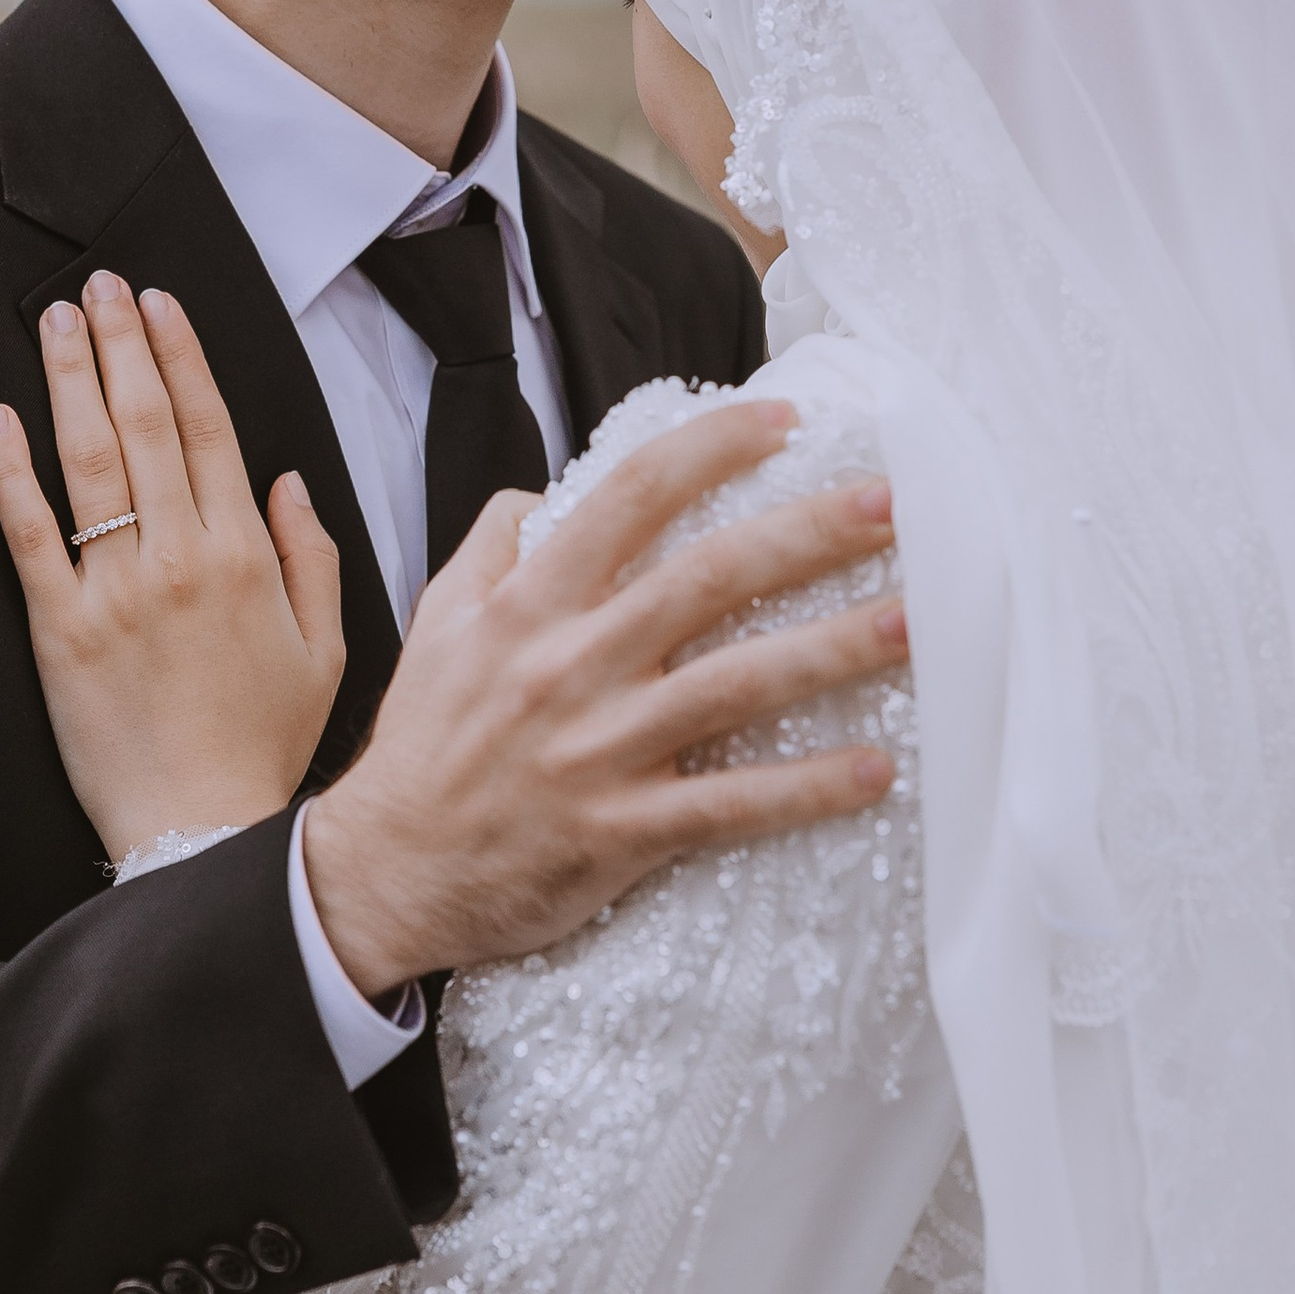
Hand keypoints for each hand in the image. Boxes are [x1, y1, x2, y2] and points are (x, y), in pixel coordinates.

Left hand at [0, 274, 346, 861]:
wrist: (201, 832)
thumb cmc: (262, 746)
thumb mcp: (323, 649)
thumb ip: (310, 554)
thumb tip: (285, 478)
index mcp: (245, 555)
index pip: (209, 428)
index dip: (180, 356)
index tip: (158, 303)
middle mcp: (180, 557)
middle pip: (145, 425)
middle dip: (121, 344)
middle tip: (98, 286)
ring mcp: (115, 591)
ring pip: (88, 460)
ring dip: (70, 379)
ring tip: (55, 321)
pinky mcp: (59, 631)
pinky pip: (30, 534)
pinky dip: (11, 471)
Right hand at [301, 398, 904, 996]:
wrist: (383, 873)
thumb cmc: (422, 744)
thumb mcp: (437, 621)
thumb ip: (494, 546)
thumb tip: (547, 495)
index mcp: (532, 604)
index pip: (633, 498)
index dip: (712, 449)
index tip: (785, 420)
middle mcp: (572, 665)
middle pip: (707, 580)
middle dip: (805, 536)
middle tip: (889, 505)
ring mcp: (601, 750)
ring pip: (735, 687)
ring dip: (830, 652)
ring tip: (911, 624)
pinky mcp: (622, 832)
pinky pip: (730, 807)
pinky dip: (804, 788)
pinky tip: (873, 770)